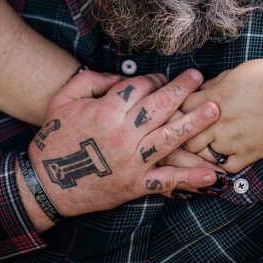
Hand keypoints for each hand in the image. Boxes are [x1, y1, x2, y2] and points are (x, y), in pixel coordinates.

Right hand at [24, 68, 220, 223]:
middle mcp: (123, 135)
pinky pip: (166, 181)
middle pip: (160, 107)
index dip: (153, 79)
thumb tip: (120, 77)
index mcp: (106, 112)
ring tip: (215, 110)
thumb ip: (93, 80)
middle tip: (199, 78)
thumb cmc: (55, 138)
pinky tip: (212, 174)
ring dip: (195, 123)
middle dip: (182, 90)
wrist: (47, 185)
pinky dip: (190, 179)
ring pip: (169, 139)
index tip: (161, 78)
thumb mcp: (65, 99)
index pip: (139, 88)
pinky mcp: (135, 185)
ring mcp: (131, 162)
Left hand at [180, 59, 262, 172]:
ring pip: (200, 154)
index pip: (181, 107)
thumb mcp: (237, 72)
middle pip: (185, 134)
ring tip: (191, 150)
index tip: (174, 110)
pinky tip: (216, 161)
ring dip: (195, 151)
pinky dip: (217, 166)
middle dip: (178, 133)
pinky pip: (225, 167)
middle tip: (175, 134)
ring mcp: (232, 141)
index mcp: (215, 97)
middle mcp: (219, 121)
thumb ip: (216, 83)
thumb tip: (202, 90)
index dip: (175, 108)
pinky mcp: (248, 154)